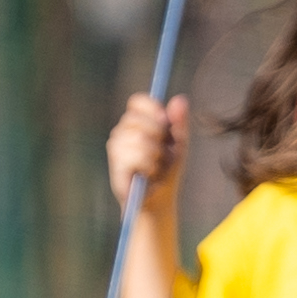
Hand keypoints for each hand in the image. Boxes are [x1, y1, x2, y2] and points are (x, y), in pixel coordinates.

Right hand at [106, 91, 186, 206]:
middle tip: (163, 153)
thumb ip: (179, 122)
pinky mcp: (116, 166)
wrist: (159, 199)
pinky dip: (149, 167)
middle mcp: (121, 132)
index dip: (152, 108)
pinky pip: (136, 158)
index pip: (137, 101)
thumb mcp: (179, 144)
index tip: (165, 121)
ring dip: (156, 156)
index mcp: (135, 123)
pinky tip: (148, 175)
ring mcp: (116, 149)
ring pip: (139, 138)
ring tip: (156, 167)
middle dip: (158, 136)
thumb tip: (180, 98)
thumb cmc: (167, 170)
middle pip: (138, 119)